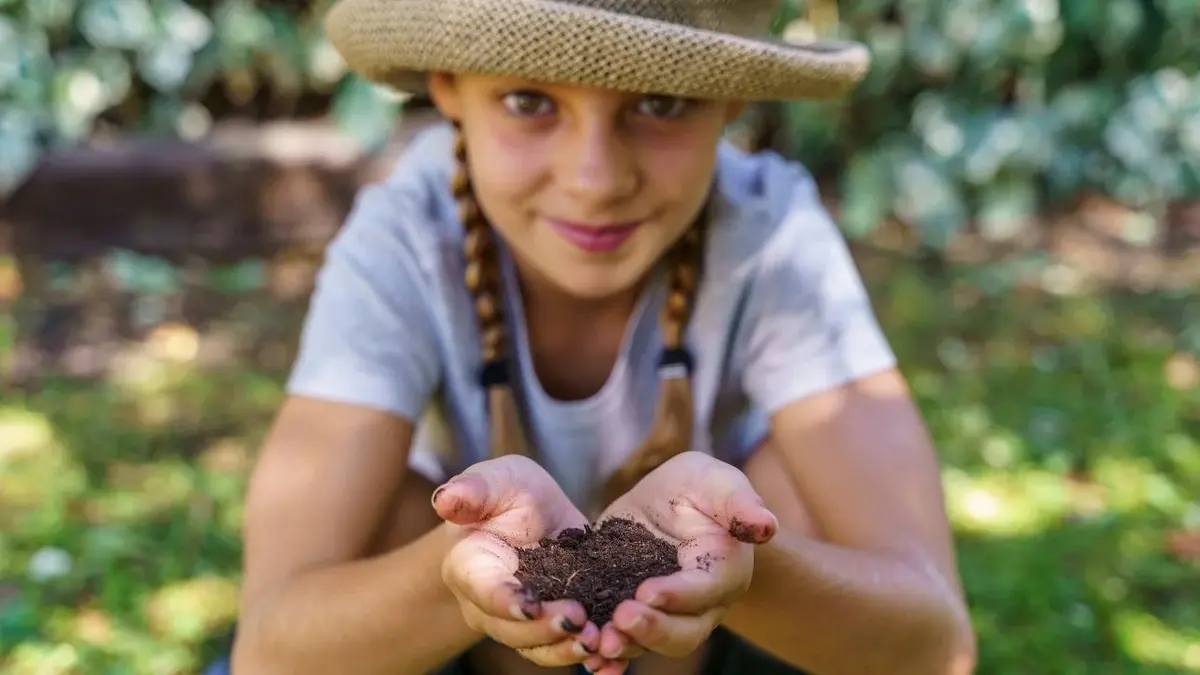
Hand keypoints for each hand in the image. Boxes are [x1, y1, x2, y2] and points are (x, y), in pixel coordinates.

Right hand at [433, 455, 613, 667]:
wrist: (532, 516)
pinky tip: (611, 659)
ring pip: (537, 648)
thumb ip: (473, 489)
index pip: (484, 590)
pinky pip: (563, 652)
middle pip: (511, 629)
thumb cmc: (508, 494)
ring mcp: (519, 623)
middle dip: (544, 629)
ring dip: (566, 650)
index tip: (530, 605)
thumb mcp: (497, 480)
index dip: (504, 601)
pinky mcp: (549, 629)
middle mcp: (488, 605)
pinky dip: (588, 660)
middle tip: (578, 618)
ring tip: (597, 640)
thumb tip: (444, 500)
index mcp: (471, 567)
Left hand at [584, 451, 776, 671]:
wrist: (670, 503)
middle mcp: (702, 603)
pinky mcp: (639, 615)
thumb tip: (767, 526)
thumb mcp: (716, 481)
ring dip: (628, 645)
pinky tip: (590, 658)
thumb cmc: (700, 489)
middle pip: (685, 633)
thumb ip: (738, 502)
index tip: (646, 591)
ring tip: (600, 640)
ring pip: (654, 644)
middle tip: (621, 618)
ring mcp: (670, 615)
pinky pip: (628, 643)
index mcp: (724, 569)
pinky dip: (611, 655)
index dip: (679, 595)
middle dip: (654, 630)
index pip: (707, 590)